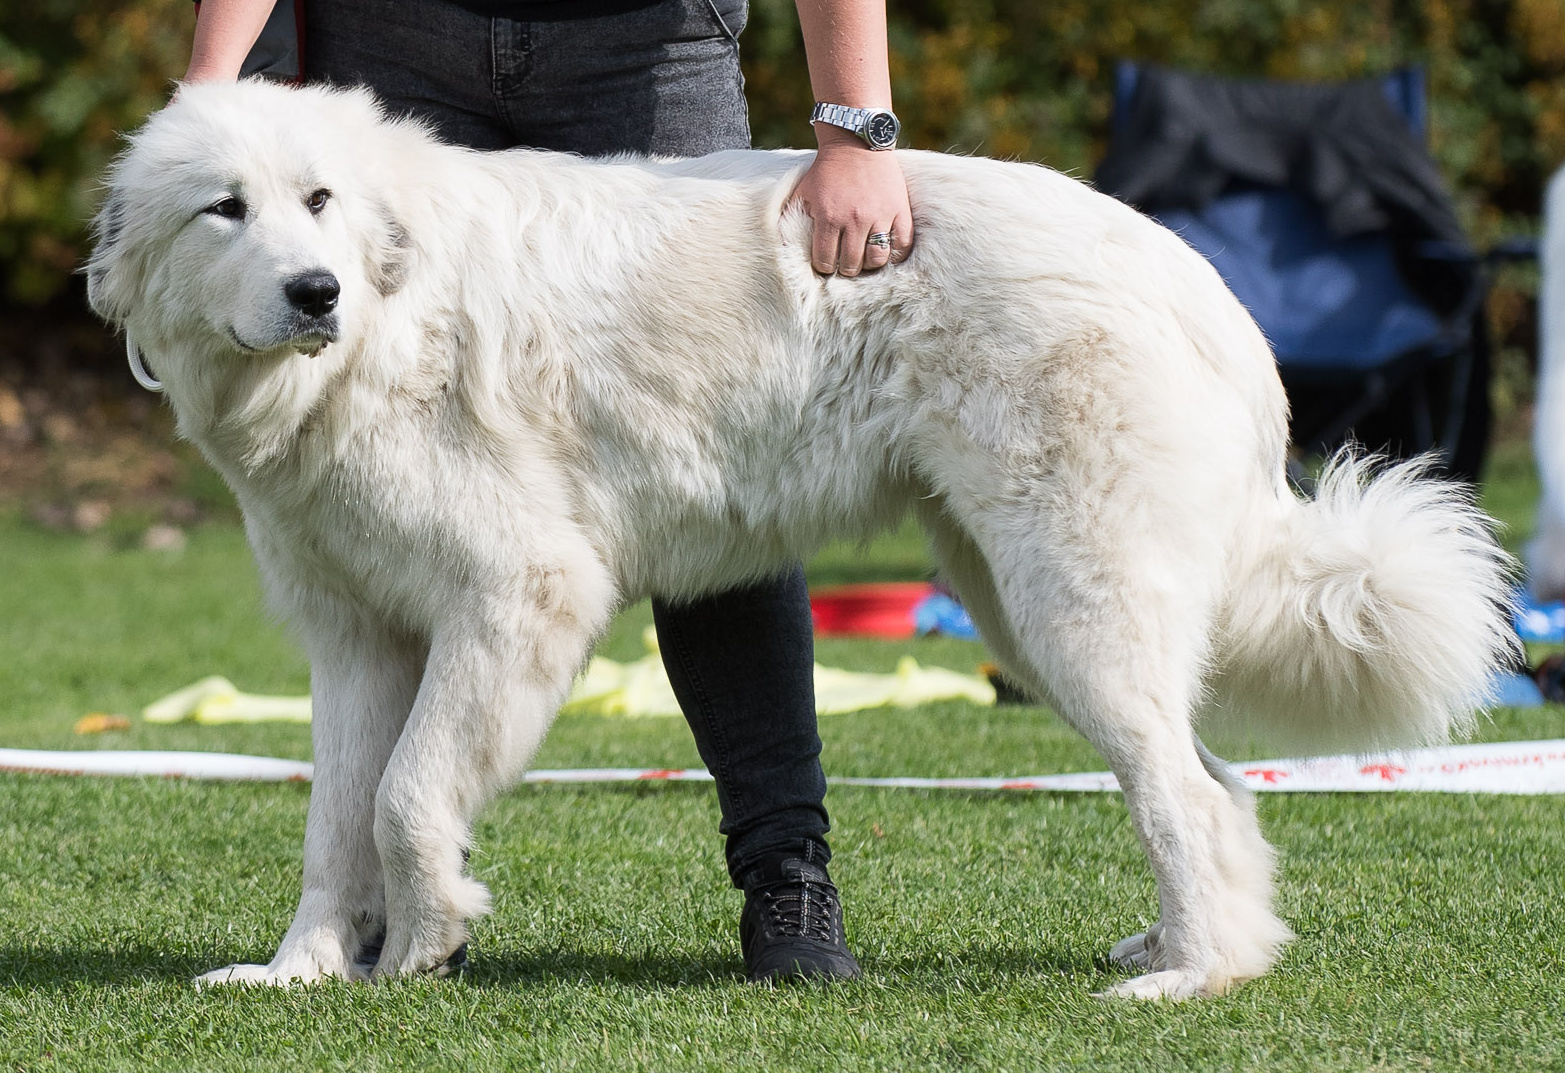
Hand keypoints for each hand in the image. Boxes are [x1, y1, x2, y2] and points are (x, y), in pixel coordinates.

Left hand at [787, 127, 913, 276]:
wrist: (856, 142)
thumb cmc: (826, 170)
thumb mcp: (803, 192)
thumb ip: (794, 218)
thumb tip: (787, 244)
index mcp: (829, 217)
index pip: (825, 261)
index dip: (824, 266)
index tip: (826, 262)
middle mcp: (855, 220)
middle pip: (851, 265)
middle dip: (845, 268)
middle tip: (845, 262)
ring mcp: (880, 216)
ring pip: (877, 259)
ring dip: (869, 264)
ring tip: (865, 257)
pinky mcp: (899, 210)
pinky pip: (902, 245)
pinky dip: (896, 254)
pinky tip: (887, 251)